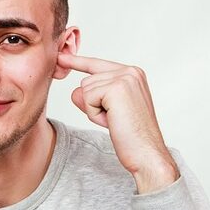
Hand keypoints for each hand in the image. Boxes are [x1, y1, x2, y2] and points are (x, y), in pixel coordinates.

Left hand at [58, 52, 178, 192]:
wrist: (146, 152)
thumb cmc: (132, 136)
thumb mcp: (109, 111)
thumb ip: (92, 97)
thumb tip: (74, 91)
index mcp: (134, 74)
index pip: (99, 64)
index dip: (79, 62)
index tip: (63, 57)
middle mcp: (131, 71)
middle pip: (87, 80)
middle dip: (93, 104)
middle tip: (115, 119)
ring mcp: (124, 77)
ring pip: (85, 89)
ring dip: (94, 110)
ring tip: (116, 120)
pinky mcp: (116, 88)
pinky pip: (87, 98)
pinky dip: (94, 114)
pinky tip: (112, 121)